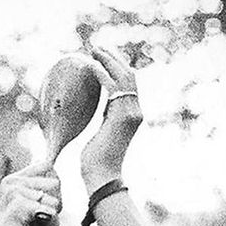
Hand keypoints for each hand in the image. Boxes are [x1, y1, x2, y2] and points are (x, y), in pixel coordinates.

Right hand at [0, 164, 61, 225]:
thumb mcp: (25, 208)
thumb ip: (38, 192)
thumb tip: (57, 179)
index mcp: (12, 180)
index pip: (46, 166)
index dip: (54, 185)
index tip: (46, 204)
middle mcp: (12, 182)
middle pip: (55, 181)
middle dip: (55, 203)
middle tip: (40, 220)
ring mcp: (15, 192)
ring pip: (56, 198)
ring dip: (53, 218)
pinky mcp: (21, 205)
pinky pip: (52, 212)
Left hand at [79, 46, 142, 190]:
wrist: (101, 178)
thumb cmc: (95, 164)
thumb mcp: (101, 135)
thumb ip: (103, 119)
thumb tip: (90, 109)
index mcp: (132, 116)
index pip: (129, 85)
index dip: (117, 68)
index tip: (103, 57)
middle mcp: (136, 111)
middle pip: (129, 75)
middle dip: (114, 58)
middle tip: (96, 47)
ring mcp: (132, 112)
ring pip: (123, 76)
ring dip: (107, 60)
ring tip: (93, 49)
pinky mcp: (122, 115)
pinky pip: (112, 86)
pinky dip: (101, 73)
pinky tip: (89, 65)